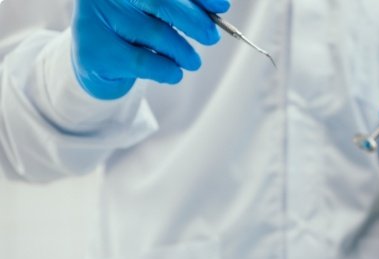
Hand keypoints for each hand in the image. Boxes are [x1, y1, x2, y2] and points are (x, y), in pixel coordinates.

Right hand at [71, 0, 229, 99]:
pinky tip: (173, 72)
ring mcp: (94, 20)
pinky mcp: (96, 51)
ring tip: (192, 61)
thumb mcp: (157, 10)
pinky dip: (168, 70)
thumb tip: (221, 6)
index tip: (223, 7)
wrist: (96, 59)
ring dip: (184, 52)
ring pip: (156, 34)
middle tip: (211, 37)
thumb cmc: (133, 28)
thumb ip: (185, 4)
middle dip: (195, 21)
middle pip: (160, 1)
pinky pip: (144, 62)